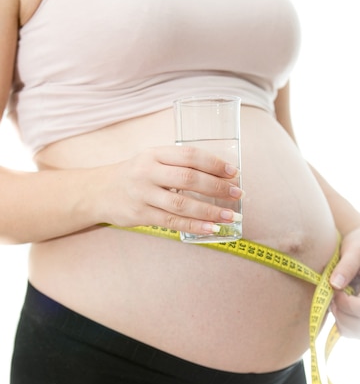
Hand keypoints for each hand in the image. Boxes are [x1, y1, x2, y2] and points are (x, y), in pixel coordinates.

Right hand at [102, 145, 241, 234]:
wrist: (98, 192)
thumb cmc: (135, 176)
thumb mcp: (151, 161)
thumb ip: (178, 165)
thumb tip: (219, 176)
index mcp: (154, 154)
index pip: (189, 155)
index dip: (214, 163)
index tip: (233, 172)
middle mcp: (147, 172)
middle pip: (188, 179)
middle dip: (217, 187)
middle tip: (237, 193)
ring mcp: (143, 194)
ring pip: (182, 204)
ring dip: (210, 211)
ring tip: (230, 215)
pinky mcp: (140, 215)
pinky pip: (172, 222)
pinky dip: (194, 226)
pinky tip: (211, 229)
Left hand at [329, 224, 359, 338]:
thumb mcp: (355, 248)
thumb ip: (346, 265)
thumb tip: (334, 284)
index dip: (345, 303)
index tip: (334, 289)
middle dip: (341, 314)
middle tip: (332, 297)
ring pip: (357, 332)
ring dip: (340, 321)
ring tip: (333, 302)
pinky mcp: (358, 312)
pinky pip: (350, 330)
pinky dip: (339, 324)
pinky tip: (333, 306)